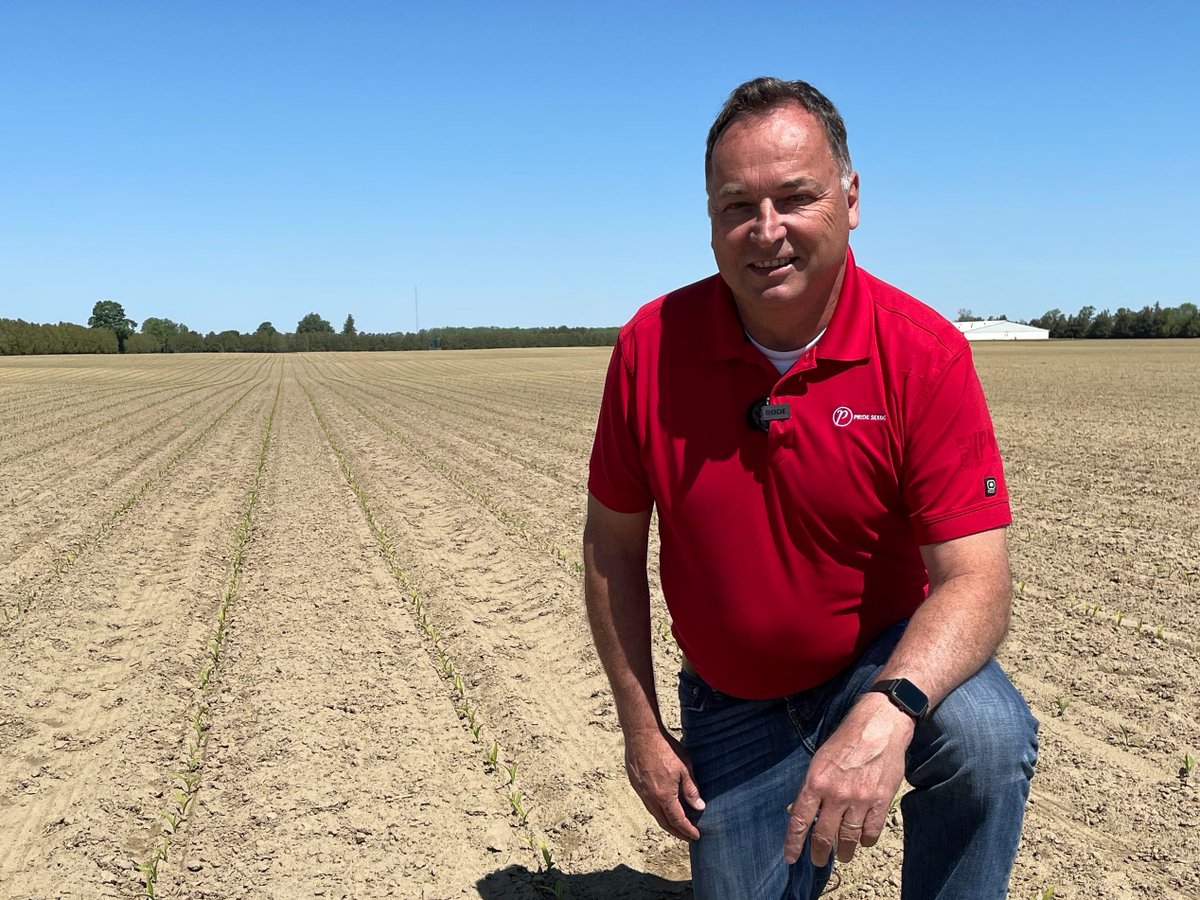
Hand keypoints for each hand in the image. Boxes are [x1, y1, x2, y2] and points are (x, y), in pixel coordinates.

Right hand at [624, 727, 704, 840]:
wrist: (641, 734)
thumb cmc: (665, 748)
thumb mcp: (684, 768)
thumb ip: (691, 789)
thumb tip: (699, 807)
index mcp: (664, 796)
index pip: (677, 820)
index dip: (687, 830)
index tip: (696, 836)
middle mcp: (650, 797)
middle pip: (664, 822)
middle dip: (676, 832)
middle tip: (687, 836)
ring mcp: (641, 791)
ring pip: (654, 813)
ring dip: (666, 822)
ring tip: (677, 824)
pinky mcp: (636, 783)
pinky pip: (647, 802)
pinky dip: (658, 810)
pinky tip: (663, 805)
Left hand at [783, 694, 911, 865]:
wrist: (879, 726)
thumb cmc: (845, 740)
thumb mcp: (819, 759)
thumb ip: (811, 787)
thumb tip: (798, 811)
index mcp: (816, 782)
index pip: (799, 821)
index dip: (794, 843)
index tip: (791, 858)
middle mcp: (836, 795)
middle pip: (824, 835)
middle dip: (819, 853)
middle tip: (818, 861)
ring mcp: (860, 800)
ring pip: (849, 838)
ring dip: (844, 851)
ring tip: (842, 856)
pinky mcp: (881, 802)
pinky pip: (871, 832)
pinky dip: (866, 840)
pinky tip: (863, 840)